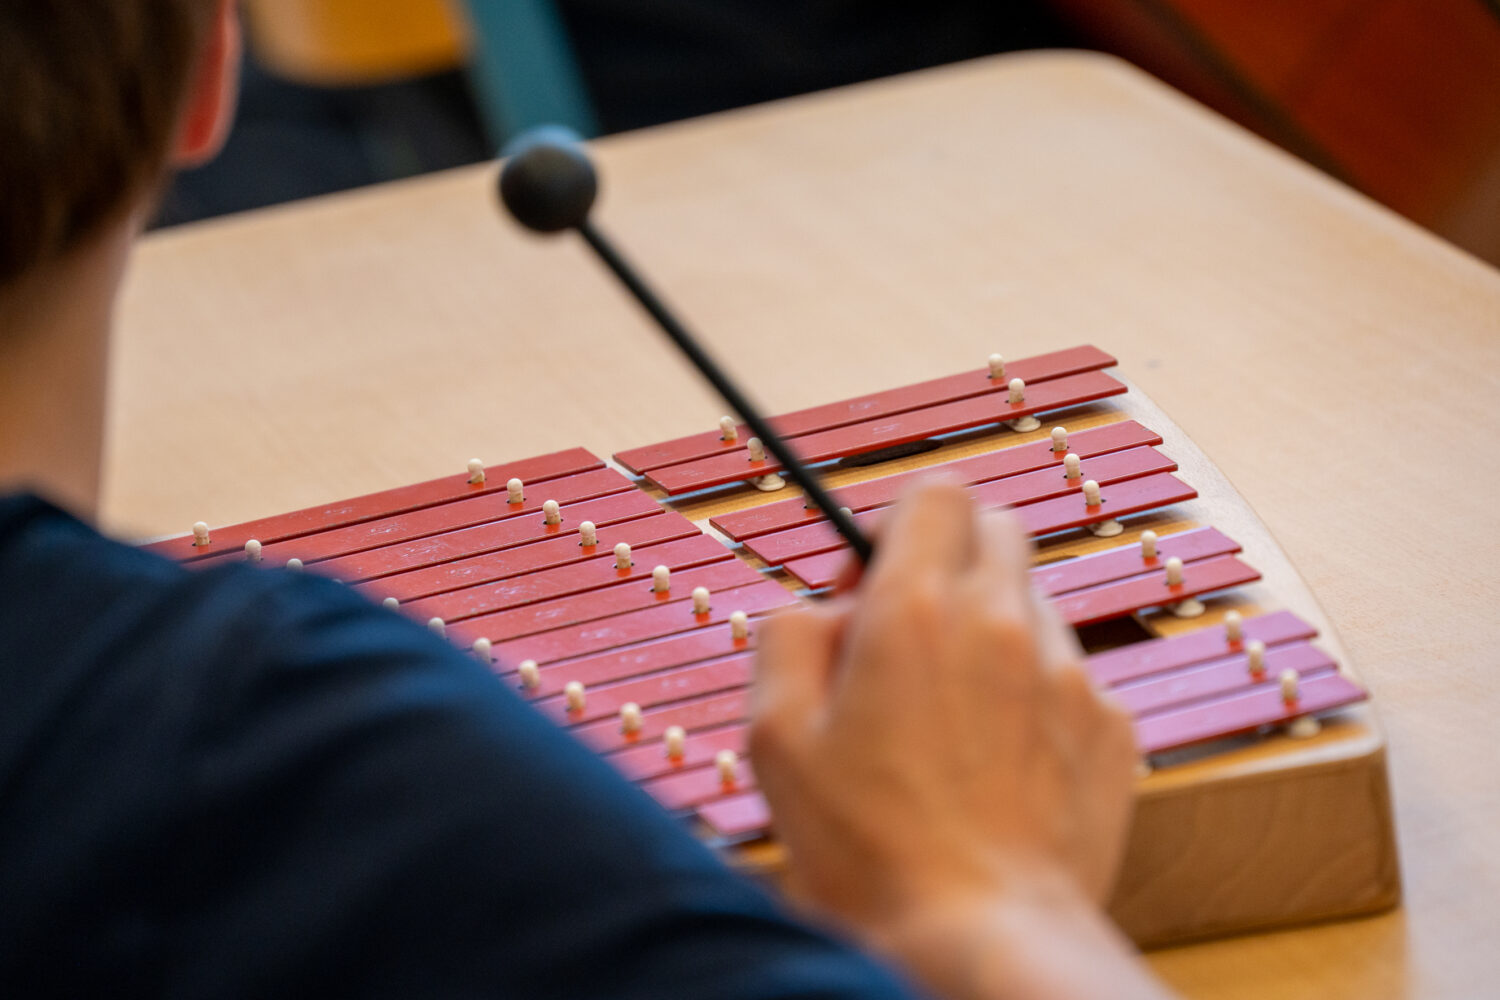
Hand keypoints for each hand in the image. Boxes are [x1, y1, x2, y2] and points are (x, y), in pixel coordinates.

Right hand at [751, 480, 1137, 941]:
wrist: (981, 935)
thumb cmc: (868, 848)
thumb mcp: (775, 736)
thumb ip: (788, 636)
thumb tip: (825, 609)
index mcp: (915, 612)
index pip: (935, 493)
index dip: (896, 524)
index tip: (870, 580)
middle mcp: (1002, 624)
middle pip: (996, 529)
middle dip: (950, 562)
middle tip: (909, 635)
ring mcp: (1068, 674)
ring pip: (1032, 604)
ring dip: (990, 632)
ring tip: (952, 719)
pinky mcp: (1111, 726)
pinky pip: (1068, 675)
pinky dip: (1032, 694)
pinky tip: (998, 762)